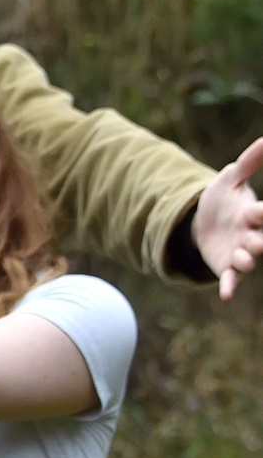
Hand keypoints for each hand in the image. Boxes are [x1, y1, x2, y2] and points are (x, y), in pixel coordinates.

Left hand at [191, 136, 262, 299]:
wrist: (201, 222)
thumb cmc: (222, 199)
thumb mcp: (230, 178)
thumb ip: (249, 161)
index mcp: (254, 214)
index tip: (261, 210)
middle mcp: (252, 236)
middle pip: (262, 240)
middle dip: (262, 241)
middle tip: (259, 242)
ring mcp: (240, 253)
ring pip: (248, 260)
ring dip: (246, 260)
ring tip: (243, 259)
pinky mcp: (226, 268)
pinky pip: (230, 279)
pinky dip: (230, 287)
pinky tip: (226, 296)